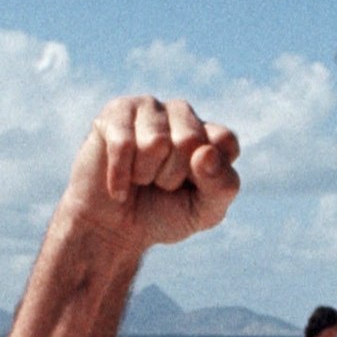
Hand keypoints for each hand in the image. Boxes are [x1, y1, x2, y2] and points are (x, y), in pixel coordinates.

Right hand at [61, 96, 241, 250]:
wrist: (111, 228)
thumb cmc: (162, 215)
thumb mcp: (205, 212)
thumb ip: (222, 185)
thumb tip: (205, 152)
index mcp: (211, 134)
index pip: (224, 141)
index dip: (208, 175)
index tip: (192, 189)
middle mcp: (183, 114)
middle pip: (189, 140)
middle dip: (171, 176)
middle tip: (159, 184)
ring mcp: (150, 108)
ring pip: (155, 141)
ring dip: (144, 174)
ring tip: (138, 178)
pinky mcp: (117, 112)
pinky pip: (123, 143)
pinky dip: (120, 175)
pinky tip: (118, 185)